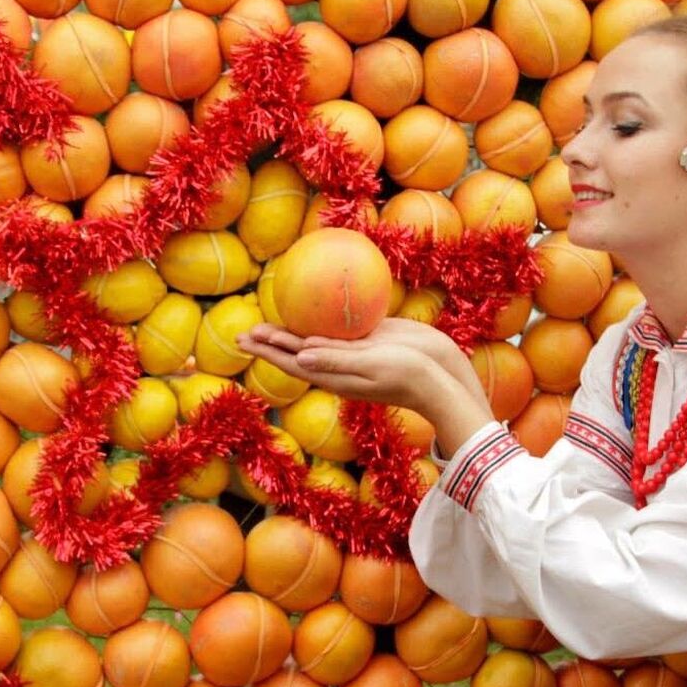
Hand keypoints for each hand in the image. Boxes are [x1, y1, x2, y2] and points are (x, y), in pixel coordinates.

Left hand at [239, 319, 498, 454]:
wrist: (442, 376)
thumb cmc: (407, 375)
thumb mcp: (370, 367)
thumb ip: (336, 360)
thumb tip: (299, 358)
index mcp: (332, 374)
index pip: (290, 361)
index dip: (266, 351)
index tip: (244, 339)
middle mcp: (338, 364)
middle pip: (296, 351)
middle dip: (270, 342)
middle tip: (244, 332)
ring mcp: (354, 351)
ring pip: (314, 340)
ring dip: (291, 333)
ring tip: (268, 325)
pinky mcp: (370, 339)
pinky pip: (338, 328)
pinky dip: (321, 321)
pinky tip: (315, 311)